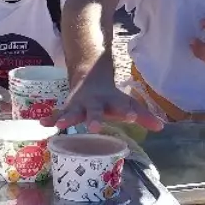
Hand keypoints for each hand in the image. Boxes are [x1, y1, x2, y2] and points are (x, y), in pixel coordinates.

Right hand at [44, 78, 163, 132]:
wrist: (90, 76)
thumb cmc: (111, 97)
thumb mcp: (128, 103)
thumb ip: (144, 116)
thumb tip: (162, 128)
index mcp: (112, 101)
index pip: (122, 106)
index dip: (129, 111)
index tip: (132, 117)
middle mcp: (95, 102)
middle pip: (95, 110)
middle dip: (94, 118)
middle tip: (95, 127)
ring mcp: (79, 104)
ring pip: (73, 111)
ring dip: (67, 118)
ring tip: (61, 126)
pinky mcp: (67, 108)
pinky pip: (58, 114)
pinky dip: (51, 118)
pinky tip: (42, 124)